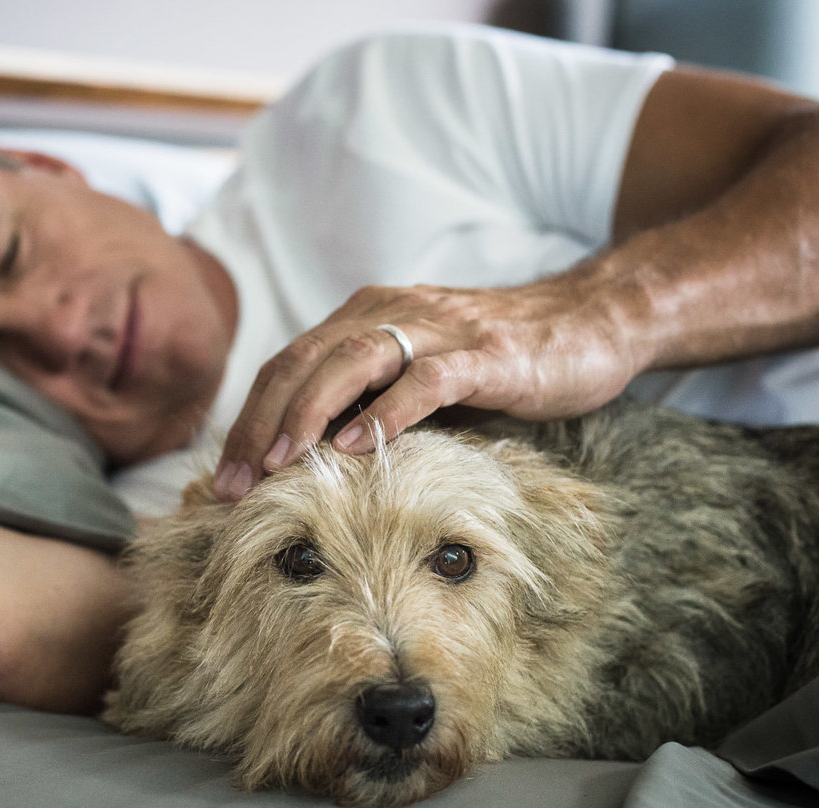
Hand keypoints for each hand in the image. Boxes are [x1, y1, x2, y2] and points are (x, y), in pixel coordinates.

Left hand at [212, 276, 643, 499]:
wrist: (592, 322)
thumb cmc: (500, 361)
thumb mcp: (419, 377)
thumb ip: (369, 400)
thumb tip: (310, 460)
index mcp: (366, 317)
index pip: (288, 365)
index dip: (250, 419)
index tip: (225, 477)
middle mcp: (391, 312)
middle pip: (304, 362)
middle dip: (262, 424)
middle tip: (234, 484)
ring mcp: (438, 331)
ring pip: (351, 362)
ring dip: (307, 414)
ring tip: (278, 464)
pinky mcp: (484, 355)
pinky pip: (424, 381)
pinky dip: (385, 414)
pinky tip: (355, 448)